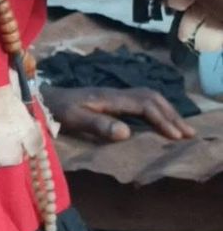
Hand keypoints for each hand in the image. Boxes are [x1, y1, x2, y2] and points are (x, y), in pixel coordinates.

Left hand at [42, 84, 195, 142]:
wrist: (41, 98)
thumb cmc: (55, 111)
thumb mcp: (74, 119)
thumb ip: (99, 125)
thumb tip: (127, 132)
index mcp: (109, 98)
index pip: (144, 105)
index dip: (162, 120)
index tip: (175, 137)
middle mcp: (115, 93)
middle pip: (151, 97)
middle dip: (171, 114)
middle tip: (188, 133)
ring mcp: (113, 95)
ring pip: (148, 97)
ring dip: (166, 111)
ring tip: (181, 128)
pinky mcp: (110, 100)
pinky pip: (140, 101)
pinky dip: (156, 110)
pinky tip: (159, 122)